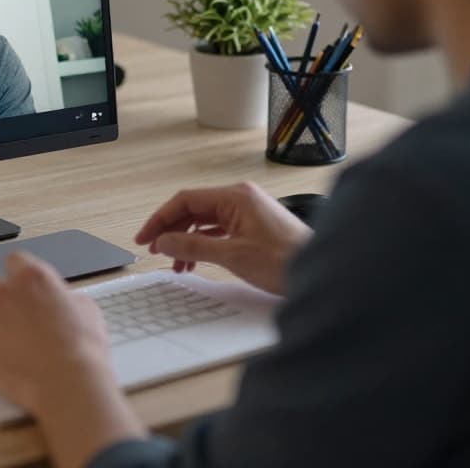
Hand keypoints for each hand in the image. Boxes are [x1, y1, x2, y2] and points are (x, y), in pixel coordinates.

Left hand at [0, 252, 144, 467]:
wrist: (66, 382)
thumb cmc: (82, 347)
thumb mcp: (87, 310)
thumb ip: (65, 298)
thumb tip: (62, 301)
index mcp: (33, 277)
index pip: (15, 260)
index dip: (19, 274)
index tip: (22, 285)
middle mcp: (5, 292)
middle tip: (12, 313)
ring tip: (1, 336)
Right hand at [135, 182, 312, 295]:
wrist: (324, 274)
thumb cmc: (286, 261)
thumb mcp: (232, 255)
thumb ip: (193, 245)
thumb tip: (164, 240)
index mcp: (236, 196)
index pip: (186, 200)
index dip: (160, 219)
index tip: (146, 238)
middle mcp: (241, 198)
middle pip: (194, 209)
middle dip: (172, 231)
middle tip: (156, 251)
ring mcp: (249, 211)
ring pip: (205, 221)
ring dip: (187, 240)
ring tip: (177, 264)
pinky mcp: (255, 226)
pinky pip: (219, 230)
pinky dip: (204, 244)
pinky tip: (197, 261)